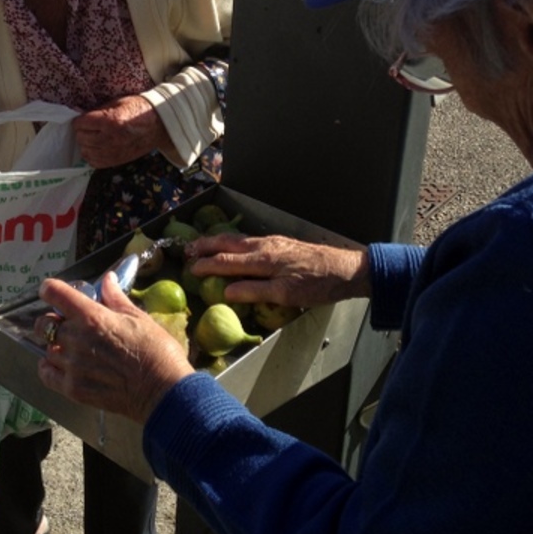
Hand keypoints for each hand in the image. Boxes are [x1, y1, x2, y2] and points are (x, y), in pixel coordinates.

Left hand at [35, 273, 194, 424]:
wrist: (163, 391)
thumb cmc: (157, 351)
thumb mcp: (139, 318)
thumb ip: (116, 298)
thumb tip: (107, 279)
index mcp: (92, 317)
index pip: (55, 293)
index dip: (50, 289)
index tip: (52, 292)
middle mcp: (76, 339)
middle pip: (46, 323)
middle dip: (55, 320)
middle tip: (70, 325)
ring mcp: (72, 366)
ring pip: (47, 348)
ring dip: (56, 345)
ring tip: (73, 349)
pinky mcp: (73, 389)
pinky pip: (46, 374)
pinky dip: (48, 367)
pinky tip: (61, 365)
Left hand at [72, 95, 172, 168]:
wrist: (158, 125)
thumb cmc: (137, 109)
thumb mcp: (116, 103)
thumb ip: (97, 111)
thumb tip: (81, 116)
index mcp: (109, 121)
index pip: (80, 123)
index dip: (80, 120)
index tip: (83, 119)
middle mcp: (109, 138)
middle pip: (81, 138)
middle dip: (82, 131)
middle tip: (89, 127)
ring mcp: (112, 152)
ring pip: (85, 151)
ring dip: (86, 144)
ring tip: (93, 137)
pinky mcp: (116, 161)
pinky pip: (94, 162)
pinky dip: (91, 155)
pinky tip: (97, 148)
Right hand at [187, 233, 370, 308]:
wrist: (346, 269)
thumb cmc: (317, 285)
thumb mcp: (286, 294)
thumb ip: (254, 291)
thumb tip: (226, 292)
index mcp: (263, 259)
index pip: (225, 261)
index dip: (205, 265)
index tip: (188, 269)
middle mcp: (264, 246)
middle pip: (227, 243)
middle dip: (205, 246)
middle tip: (186, 250)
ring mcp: (272, 242)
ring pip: (237, 239)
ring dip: (217, 242)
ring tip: (202, 245)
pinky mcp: (280, 243)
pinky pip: (248, 240)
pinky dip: (232, 242)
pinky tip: (232, 246)